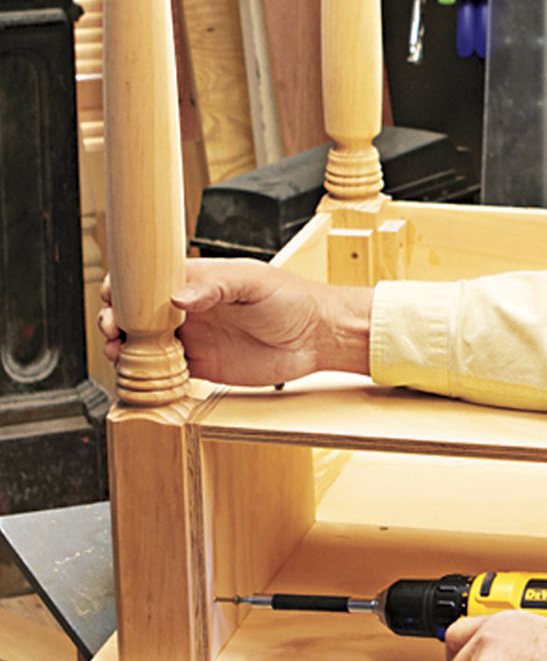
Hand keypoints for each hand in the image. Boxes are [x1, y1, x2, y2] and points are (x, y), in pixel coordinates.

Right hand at [98, 258, 370, 385]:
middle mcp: (188, 310)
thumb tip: (177, 297)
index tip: (113, 301)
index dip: (123, 290)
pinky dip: (148, 376)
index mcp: (195, 282)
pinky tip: (140, 378)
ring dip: (126, 350)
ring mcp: (194, 339)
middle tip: (114, 332)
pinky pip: (166, 373)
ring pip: (145, 345)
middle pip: (136, 315)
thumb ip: (216, 286)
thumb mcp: (253, 282)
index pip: (146, 282)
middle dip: (116, 321)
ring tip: (121, 355)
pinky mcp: (203, 367)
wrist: (318, 337)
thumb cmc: (291, 299)